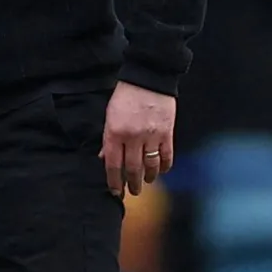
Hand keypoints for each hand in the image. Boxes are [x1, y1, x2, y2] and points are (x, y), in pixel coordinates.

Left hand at [101, 81, 175, 197]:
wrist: (147, 79)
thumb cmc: (124, 96)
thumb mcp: (109, 115)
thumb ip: (108, 138)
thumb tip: (104, 158)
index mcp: (115, 132)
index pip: (113, 164)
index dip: (114, 181)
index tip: (115, 191)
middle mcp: (133, 137)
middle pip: (132, 168)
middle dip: (132, 183)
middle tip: (132, 192)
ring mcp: (152, 136)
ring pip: (150, 165)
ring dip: (148, 178)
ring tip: (145, 183)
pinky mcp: (167, 133)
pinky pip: (166, 156)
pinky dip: (164, 167)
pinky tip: (160, 172)